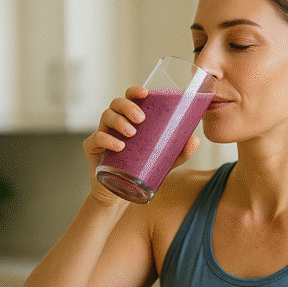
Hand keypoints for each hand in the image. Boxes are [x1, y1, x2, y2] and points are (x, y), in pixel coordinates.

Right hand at [82, 85, 200, 205]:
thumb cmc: (141, 171)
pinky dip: (107, 139)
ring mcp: (102, 133)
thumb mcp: (164, 162)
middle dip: (128, 106)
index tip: (146, 93)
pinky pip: (96, 138)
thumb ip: (179, 152)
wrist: (120, 195)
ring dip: (119, 121)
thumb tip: (195, 139)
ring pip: (106, 116)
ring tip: (132, 133)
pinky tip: (119, 145)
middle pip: (117, 103)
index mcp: (130, 120)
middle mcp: (115, 123)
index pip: (130, 98)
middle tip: (141, 119)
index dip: (135, 91)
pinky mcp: (92, 148)